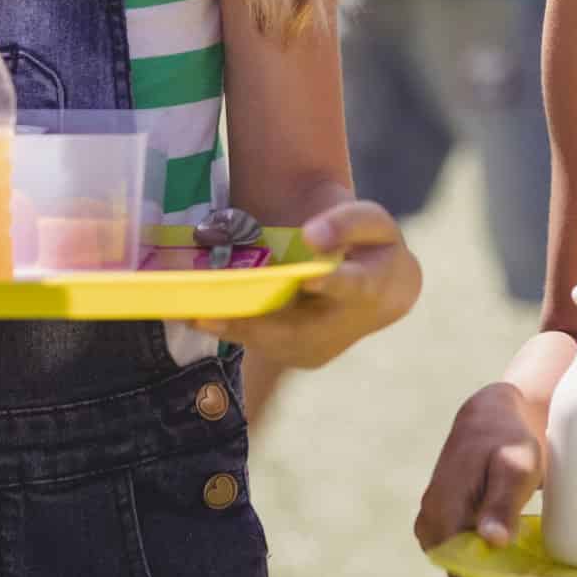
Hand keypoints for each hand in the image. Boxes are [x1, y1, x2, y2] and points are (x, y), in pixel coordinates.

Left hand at [191, 200, 419, 369]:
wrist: (380, 288)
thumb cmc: (372, 246)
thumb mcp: (372, 222)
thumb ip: (346, 222)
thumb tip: (311, 235)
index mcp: (372, 288)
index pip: (353, 286)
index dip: (332, 283)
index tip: (308, 278)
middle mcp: (346, 327)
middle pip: (297, 329)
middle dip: (255, 323)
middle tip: (210, 314)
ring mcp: (322, 347)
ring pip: (275, 343)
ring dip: (237, 331)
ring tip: (196, 316)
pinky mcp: (300, 354)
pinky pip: (265, 346)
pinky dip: (235, 332)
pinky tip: (202, 319)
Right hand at [413, 382, 545, 571]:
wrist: (492, 416)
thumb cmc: (507, 441)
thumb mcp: (515, 469)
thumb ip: (502, 505)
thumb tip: (492, 542)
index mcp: (445, 507)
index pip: (457, 565)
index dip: (485, 575)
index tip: (513, 570)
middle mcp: (431, 515)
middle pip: (453, 566)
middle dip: (483, 569)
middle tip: (516, 556)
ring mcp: (432, 515)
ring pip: (452, 557)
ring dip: (479, 558)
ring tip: (509, 540)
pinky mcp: (440, 515)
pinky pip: (452, 545)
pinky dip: (473, 548)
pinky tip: (498, 536)